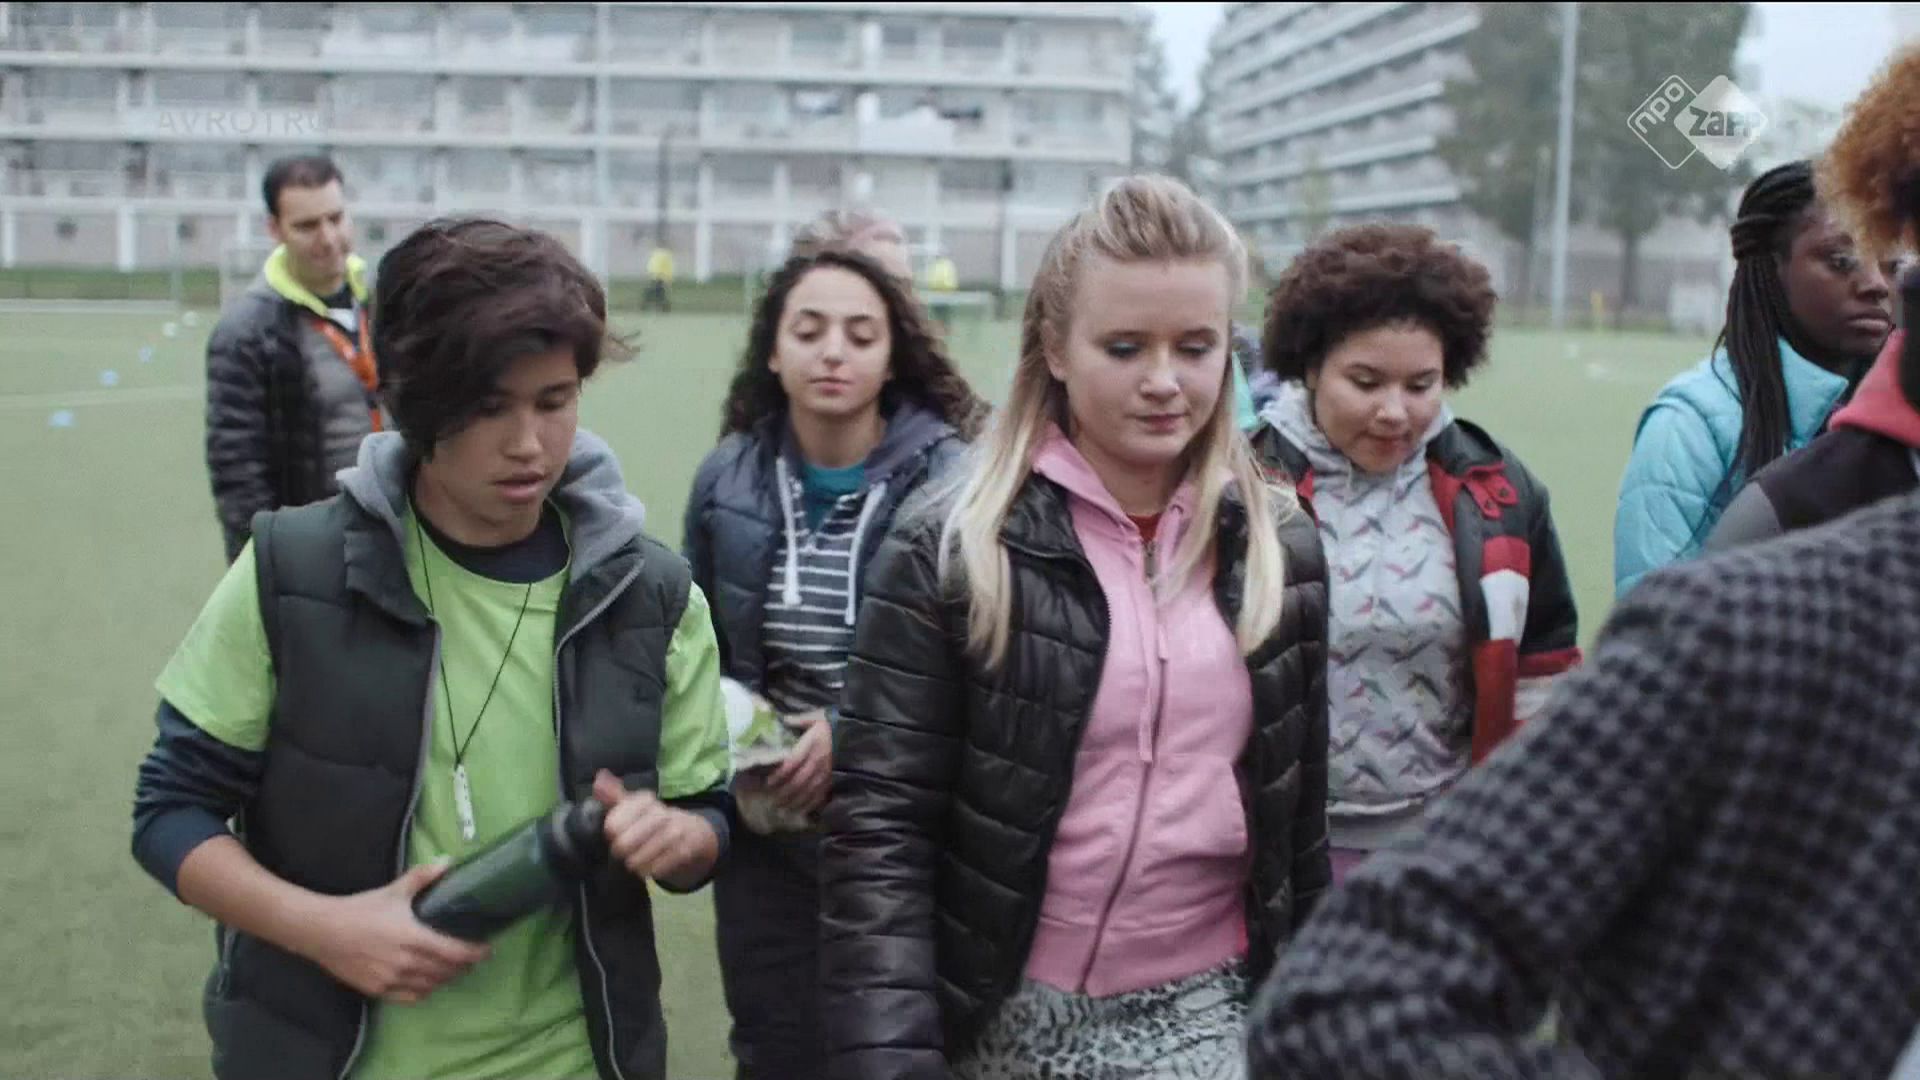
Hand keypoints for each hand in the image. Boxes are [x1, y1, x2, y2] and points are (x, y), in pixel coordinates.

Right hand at [297, 862, 491, 1004]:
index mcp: (413, 938)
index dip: (475, 953)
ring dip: (445, 979)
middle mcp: (406, 963)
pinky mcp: (378, 990)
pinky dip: (424, 991)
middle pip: (447, 972)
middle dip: (463, 966)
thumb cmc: (361, 909)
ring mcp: (392, 979)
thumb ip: (423, 877)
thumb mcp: (394, 891)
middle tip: (471, 958)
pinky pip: (410, 997)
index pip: (455, 952)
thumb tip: (447, 862)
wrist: (323, 931)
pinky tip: (427, 983)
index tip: (486, 949)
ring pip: (430, 986)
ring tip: (451, 969)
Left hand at [593, 771, 720, 887]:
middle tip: (623, 853)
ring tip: (635, 863)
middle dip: (621, 850)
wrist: (694, 833)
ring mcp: (676, 830)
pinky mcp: (688, 847)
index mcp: (644, 801)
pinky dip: (653, 869)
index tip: (615, 835)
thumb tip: (599, 778)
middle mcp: (661, 812)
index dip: (611, 833)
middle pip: (625, 842)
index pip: (613, 823)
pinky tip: (651, 869)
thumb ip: (613, 796)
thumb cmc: (654, 821)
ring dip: (636, 863)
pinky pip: (662, 865)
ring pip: (643, 855)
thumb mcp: (634, 807)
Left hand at [765, 710, 831, 815]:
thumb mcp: (817, 717)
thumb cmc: (835, 724)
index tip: (768, 782)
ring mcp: (827, 772)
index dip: (779, 775)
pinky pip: (822, 795)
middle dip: (783, 793)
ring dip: (794, 801)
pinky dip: (810, 804)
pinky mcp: (835, 779)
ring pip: (808, 791)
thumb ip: (799, 720)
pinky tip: (801, 809)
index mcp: (812, 744)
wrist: (858, 733)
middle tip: (771, 800)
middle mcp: (818, 761)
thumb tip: (782, 720)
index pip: (792, 763)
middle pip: (798, 781)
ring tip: (782, 808)